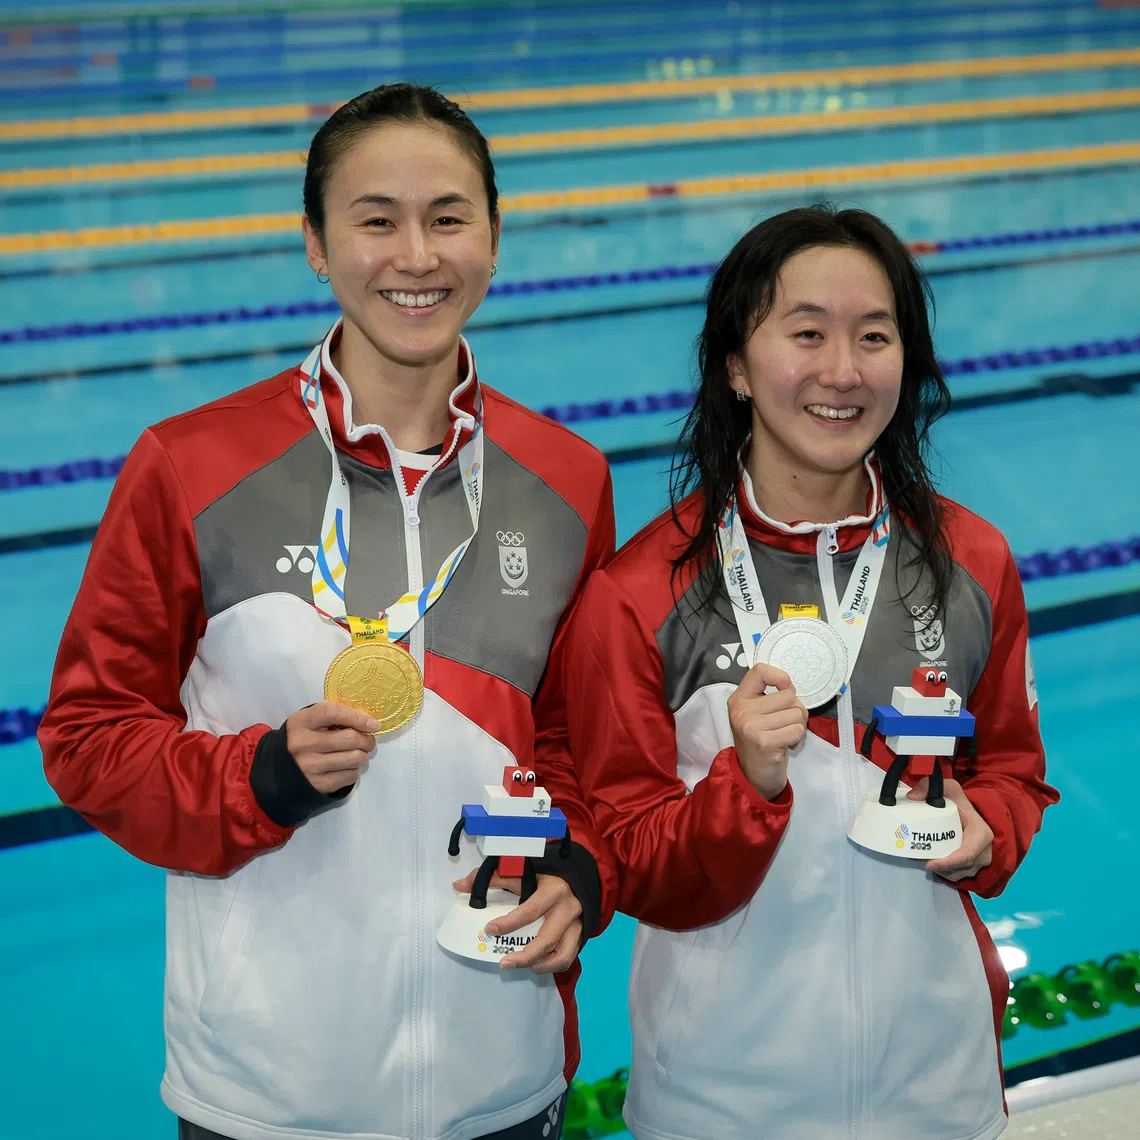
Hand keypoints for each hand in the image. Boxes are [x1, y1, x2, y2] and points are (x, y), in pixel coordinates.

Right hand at [285, 701, 378, 794]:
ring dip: (362, 755)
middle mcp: (303, 744)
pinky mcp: (318, 785)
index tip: (373, 724)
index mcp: (301, 722)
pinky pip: (350, 775)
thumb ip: (334, 717)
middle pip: (349, 738)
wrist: (278, 771)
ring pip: (354, 758)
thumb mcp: (310, 722)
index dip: (357, 717)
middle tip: (368, 741)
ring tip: (357, 753)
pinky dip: (354, 770)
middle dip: (366, 739)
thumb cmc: (303, 739)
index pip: (332, 713)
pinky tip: (346, 767)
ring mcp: (310, 766)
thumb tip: (369, 723)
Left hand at [451, 868, 582, 974]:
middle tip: (504, 963)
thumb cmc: (545, 875)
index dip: (509, 923)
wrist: (577, 877)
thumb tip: (459, 885)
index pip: (531, 910)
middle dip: (524, 956)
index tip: (489, 929)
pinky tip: (535, 964)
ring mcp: (577, 924)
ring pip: (562, 955)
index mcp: (553, 891)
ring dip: (540, 965)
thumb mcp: (522, 871)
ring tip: (520, 965)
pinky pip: (568, 957)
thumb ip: (492, 877)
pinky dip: (551, 965)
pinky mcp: (581, 935)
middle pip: (548, 940)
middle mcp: (568, 909)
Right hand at [727, 664, 807, 799]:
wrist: (754, 777)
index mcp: (739, 699)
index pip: (760, 670)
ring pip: (796, 713)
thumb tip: (789, 686)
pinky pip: (797, 729)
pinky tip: (785, 745)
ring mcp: (751, 726)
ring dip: (797, 727)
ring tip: (784, 736)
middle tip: (785, 725)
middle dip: (796, 710)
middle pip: (788, 695)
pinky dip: (797, 738)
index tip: (785, 690)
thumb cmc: (761, 741)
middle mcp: (741, 710)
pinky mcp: (764, 742)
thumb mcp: (757, 714)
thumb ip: (769, 697)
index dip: (780, 677)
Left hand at [907, 777, 993, 880]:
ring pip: (958, 874)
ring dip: (940, 871)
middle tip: (917, 859)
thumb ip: (930, 787)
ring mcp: (980, 861)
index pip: (967, 855)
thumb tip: (912, 796)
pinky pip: (958, 874)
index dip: (948, 863)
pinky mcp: (973, 865)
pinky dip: (944, 872)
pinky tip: (929, 862)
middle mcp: (984, 852)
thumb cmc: (961, 802)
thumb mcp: (949, 788)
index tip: (929, 864)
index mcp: (981, 835)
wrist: (971, 811)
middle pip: (960, 868)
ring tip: (920, 860)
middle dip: (939, 867)